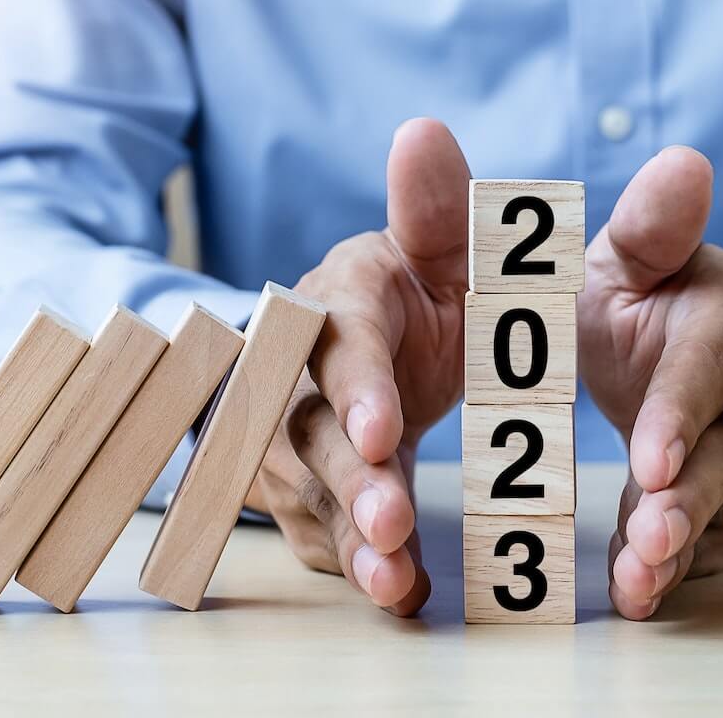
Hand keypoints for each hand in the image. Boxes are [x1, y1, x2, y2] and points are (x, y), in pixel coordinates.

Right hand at [246, 118, 470, 614]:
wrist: (360, 342)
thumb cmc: (412, 291)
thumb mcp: (436, 249)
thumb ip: (438, 208)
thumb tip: (423, 130)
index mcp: (335, 302)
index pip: (339, 342)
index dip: (357, 388)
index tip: (385, 429)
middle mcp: (292, 371)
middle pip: (309, 430)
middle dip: (352, 480)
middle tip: (394, 524)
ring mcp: (284, 437)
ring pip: (307, 493)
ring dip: (349, 538)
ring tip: (393, 580)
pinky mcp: (295, 492)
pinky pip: (318, 535)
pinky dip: (357, 565)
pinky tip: (401, 593)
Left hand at [578, 147, 722, 619]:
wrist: (689, 353)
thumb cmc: (651, 298)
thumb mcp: (636, 257)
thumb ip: (651, 225)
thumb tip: (685, 164)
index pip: (709, 367)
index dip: (681, 414)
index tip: (652, 462)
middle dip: (690, 501)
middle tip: (648, 537)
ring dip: (679, 548)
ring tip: (638, 581)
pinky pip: (709, 544)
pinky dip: (674, 571)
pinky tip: (637, 594)